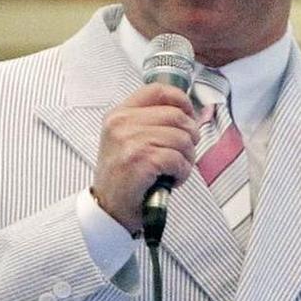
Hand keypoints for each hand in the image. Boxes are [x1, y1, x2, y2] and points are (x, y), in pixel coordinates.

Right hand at [92, 84, 199, 232]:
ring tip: (176, 169)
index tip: (190, 114)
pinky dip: (182, 172)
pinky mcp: (140, 160)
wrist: (109, 210)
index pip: (157, 90)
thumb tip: (191, 114)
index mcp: (119, 114)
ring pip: (181, 138)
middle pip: (176, 115)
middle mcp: (121, 123)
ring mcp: (129, 141)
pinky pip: (177, 159)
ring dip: (187, 158)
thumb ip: (153, 122)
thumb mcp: (129, 140)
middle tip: (185, 152)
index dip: (181, 100)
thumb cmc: (124, 177)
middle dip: (190, 136)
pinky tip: (172, 180)